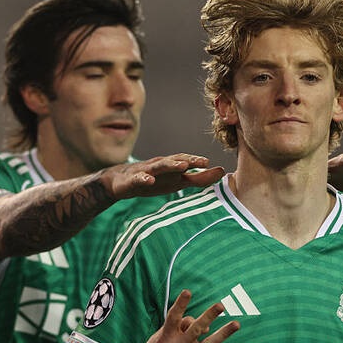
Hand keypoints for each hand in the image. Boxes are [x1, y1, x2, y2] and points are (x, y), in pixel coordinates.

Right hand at [101, 154, 224, 199]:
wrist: (120, 182)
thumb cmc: (154, 180)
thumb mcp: (178, 182)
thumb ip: (199, 178)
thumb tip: (222, 172)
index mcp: (172, 168)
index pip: (188, 162)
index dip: (200, 162)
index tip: (216, 166)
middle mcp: (160, 166)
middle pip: (176, 160)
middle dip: (189, 160)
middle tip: (203, 161)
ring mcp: (146, 171)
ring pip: (159, 166)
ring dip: (170, 165)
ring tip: (182, 166)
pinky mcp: (132, 180)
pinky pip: (138, 178)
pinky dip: (144, 178)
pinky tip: (149, 180)